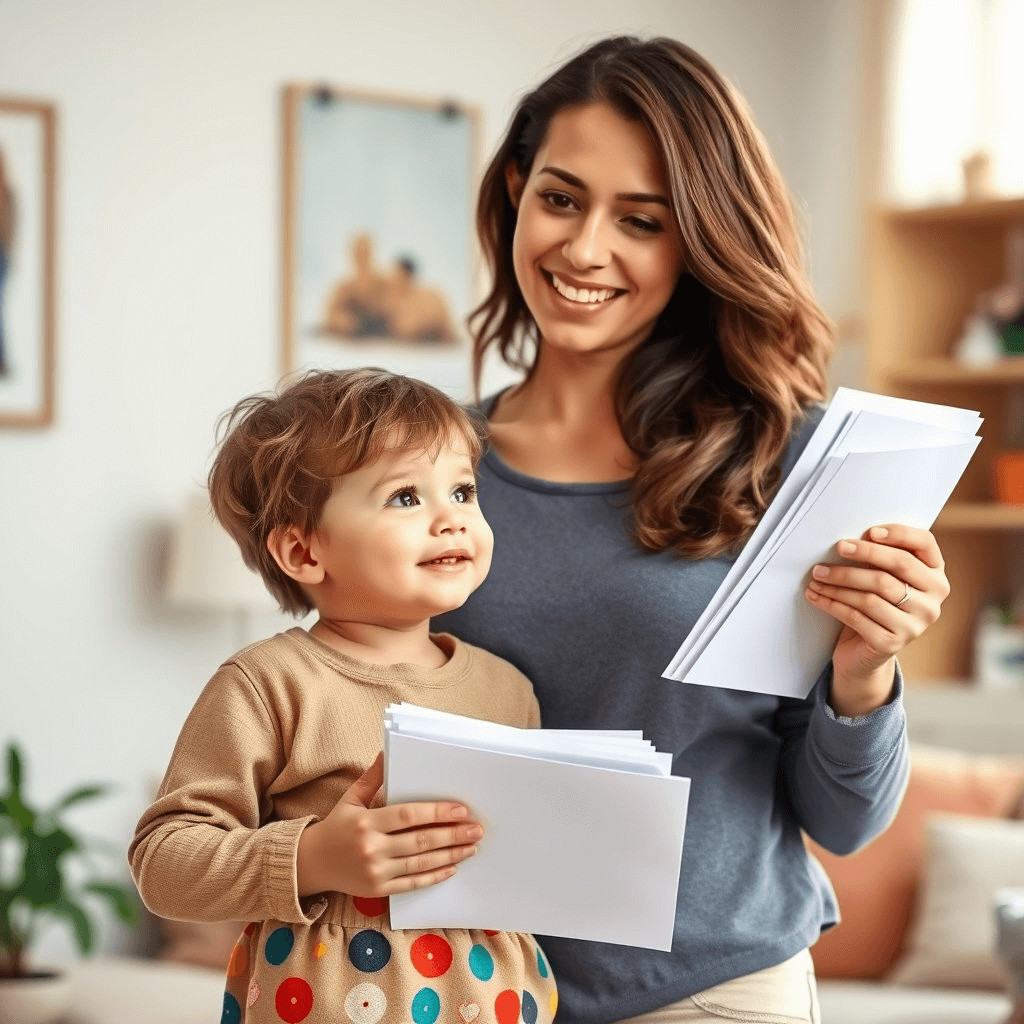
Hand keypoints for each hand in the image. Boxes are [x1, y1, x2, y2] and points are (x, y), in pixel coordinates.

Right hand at [296, 751, 481, 897]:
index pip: (409, 816)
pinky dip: (435, 876)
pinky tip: (453, 867)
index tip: (461, 810)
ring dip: (450, 855)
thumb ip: (372, 777)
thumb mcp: (351, 798)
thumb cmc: (336, 826)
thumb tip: (386, 751)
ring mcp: (375, 872)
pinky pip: (413, 883)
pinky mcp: (378, 890)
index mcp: (366, 822)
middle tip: (476, 829)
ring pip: (421, 863)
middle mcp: (372, 848)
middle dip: (452, 834)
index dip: (437, 812)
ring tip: (471, 847)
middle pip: (421, 840)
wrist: (311, 864)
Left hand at [804, 524, 948, 716]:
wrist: (864, 651)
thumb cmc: (874, 603)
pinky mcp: (891, 644)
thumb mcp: (882, 578)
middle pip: (898, 566)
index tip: (870, 531)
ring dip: (838, 582)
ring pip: (872, 593)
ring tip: (817, 576)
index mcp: (936, 578)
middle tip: (837, 547)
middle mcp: (932, 603)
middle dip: (863, 554)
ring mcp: (915, 626)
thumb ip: (880, 558)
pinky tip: (815, 595)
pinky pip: (856, 616)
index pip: (926, 544)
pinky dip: (831, 603)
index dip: (900, 534)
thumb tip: (853, 538)